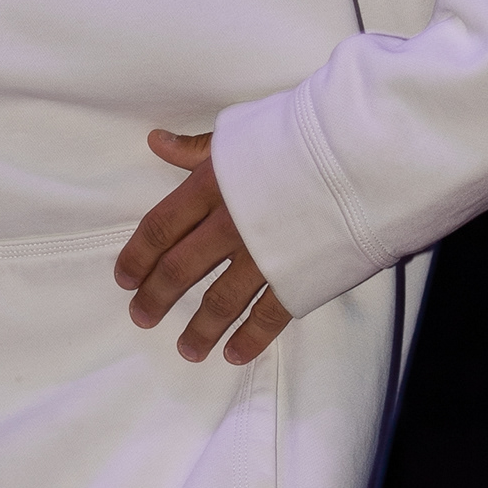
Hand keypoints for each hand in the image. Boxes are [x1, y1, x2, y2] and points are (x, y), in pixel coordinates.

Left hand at [114, 130, 291, 364]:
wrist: (362, 156)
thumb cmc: (301, 137)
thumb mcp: (241, 133)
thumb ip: (196, 149)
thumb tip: (155, 141)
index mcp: (210, 187)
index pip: (160, 228)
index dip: (137, 256)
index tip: (124, 279)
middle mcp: (228, 226)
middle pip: (179, 269)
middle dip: (156, 297)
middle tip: (141, 317)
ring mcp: (263, 257)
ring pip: (219, 302)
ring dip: (198, 329)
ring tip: (187, 349)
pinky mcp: (297, 279)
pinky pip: (267, 317)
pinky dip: (249, 339)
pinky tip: (233, 354)